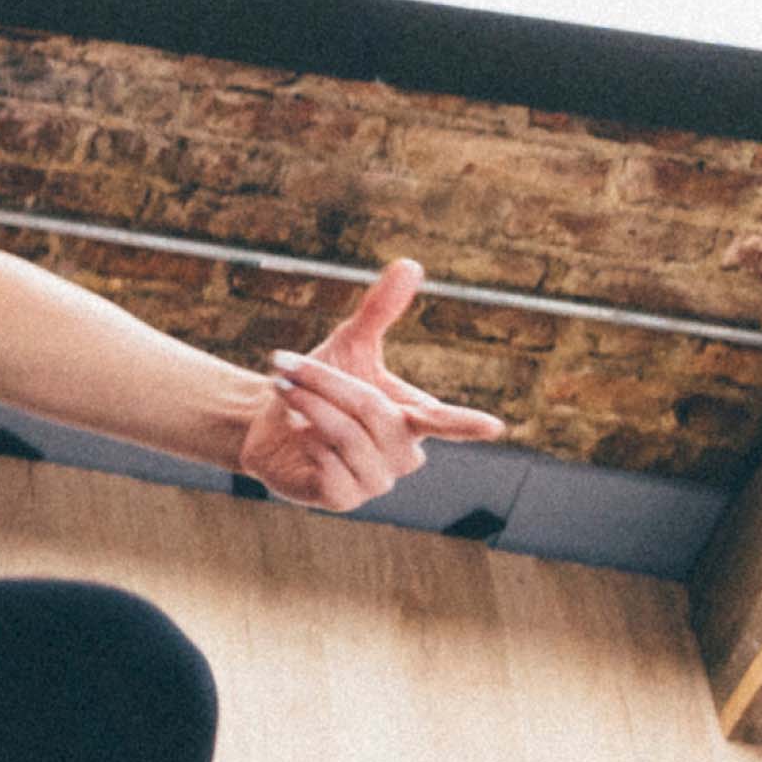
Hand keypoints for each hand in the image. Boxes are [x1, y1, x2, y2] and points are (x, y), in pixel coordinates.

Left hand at [235, 259, 505, 509]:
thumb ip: (381, 311)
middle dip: (324, 383)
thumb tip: (411, 264)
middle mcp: (404, 454)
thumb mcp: (349, 344)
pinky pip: (328, 467)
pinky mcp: (343, 498)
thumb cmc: (320, 386)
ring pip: (346, 436)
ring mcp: (376, 481)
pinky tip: (298, 435)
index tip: (493, 427)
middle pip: (372, 411)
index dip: (465, 424)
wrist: (268, 423)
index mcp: (415, 418)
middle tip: (284, 364)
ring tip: (283, 388)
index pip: (446, 422)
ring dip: (308, 406)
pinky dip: (306, 443)